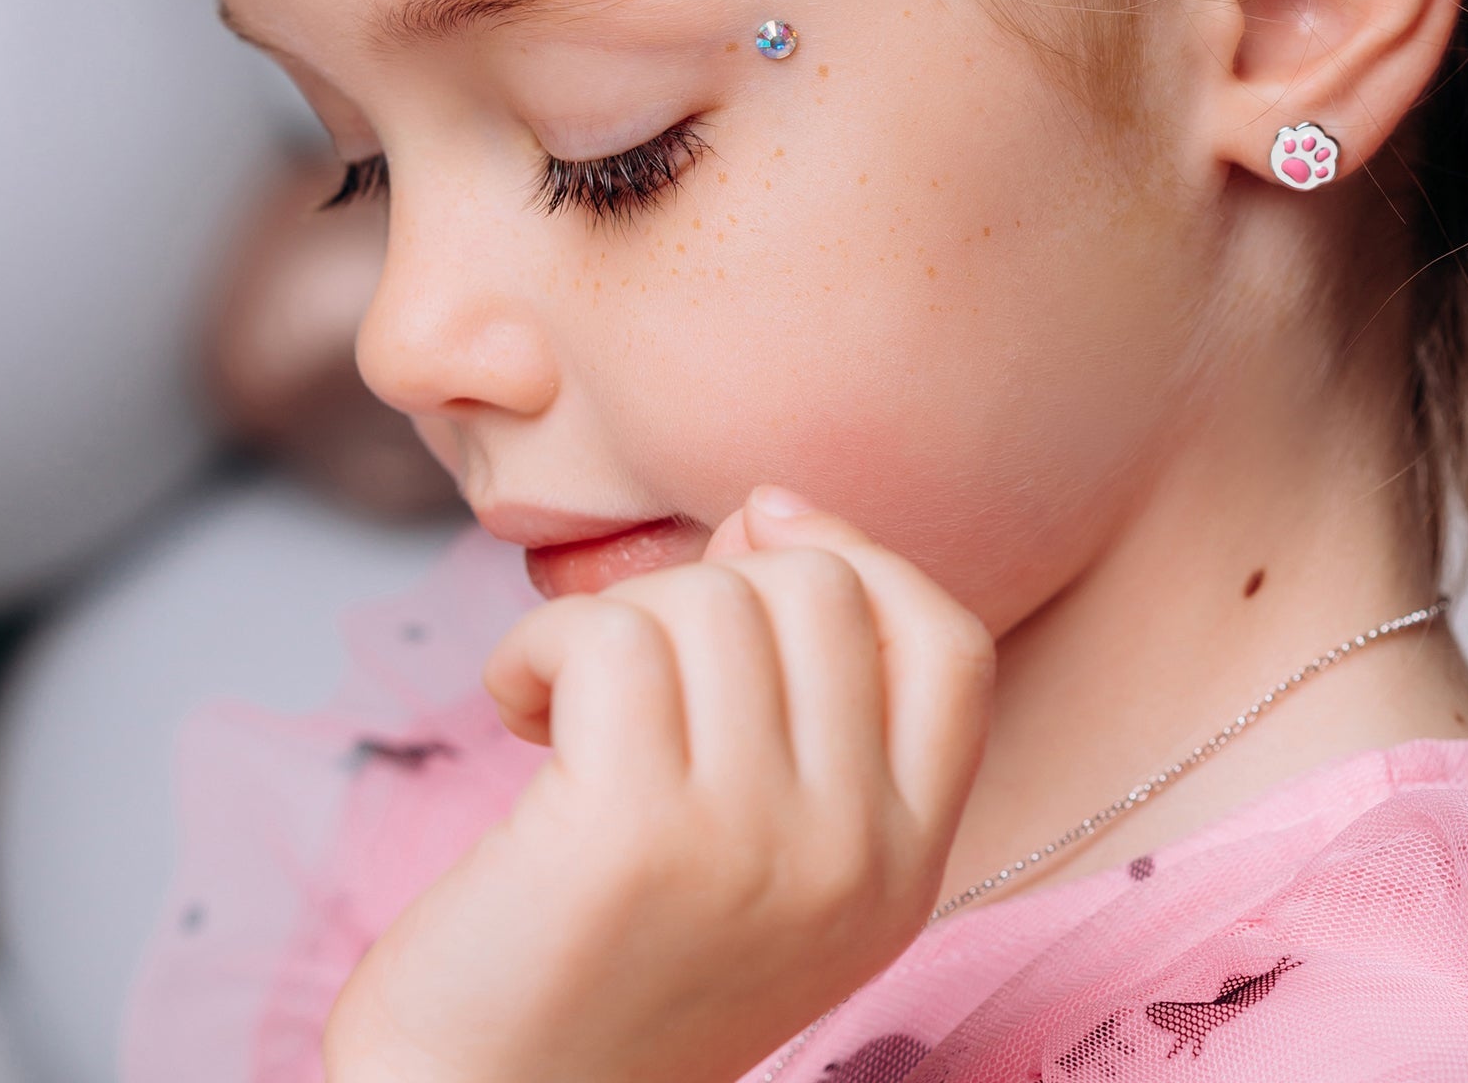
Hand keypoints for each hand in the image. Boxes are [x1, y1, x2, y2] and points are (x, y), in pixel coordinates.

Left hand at [322, 490, 994, 1082]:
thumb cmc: (612, 959)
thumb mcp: (769, 855)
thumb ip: (807, 704)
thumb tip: (771, 507)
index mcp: (906, 870)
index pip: (952, 644)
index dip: (863, 556)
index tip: (758, 533)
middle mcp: (853, 860)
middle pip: (821, 590)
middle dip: (707, 585)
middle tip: (629, 663)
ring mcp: (752, 846)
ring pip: (710, 600)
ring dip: (608, 620)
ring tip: (562, 703)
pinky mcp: (632, 835)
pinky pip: (605, 636)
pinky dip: (537, 645)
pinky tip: (515, 711)